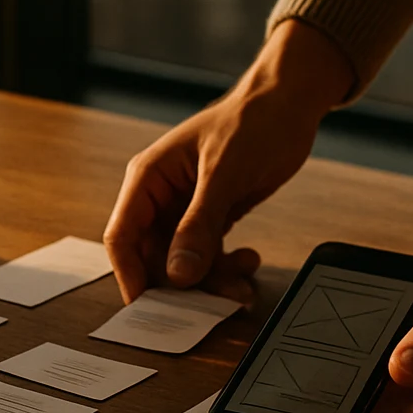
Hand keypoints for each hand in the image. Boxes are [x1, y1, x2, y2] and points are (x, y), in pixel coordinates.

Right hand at [103, 20, 352, 302]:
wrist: (290, 104)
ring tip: (242, 283)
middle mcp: (161, 195)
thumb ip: (199, 225)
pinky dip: (227, 266)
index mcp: (148, 177)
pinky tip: (250, 261)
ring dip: (211, 279)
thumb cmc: (252, 122)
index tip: (148, 308)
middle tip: (210, 304)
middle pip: (153, 256)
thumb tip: (177, 275)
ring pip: (183, 261)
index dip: (130, 275)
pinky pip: (208, 254)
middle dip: (181, 283)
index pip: (122, 236)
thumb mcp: (224, 175)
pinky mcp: (212, 215)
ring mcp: (186, 208)